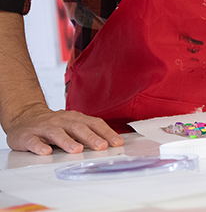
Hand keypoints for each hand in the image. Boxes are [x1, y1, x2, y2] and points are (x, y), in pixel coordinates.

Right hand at [4, 102, 122, 155]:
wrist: (25, 116)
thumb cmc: (54, 123)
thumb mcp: (73, 124)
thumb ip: (89, 132)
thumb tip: (110, 144)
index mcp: (75, 118)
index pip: (94, 123)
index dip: (106, 132)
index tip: (117, 142)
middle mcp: (61, 121)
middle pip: (78, 127)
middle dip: (91, 137)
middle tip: (101, 146)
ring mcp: (44, 128)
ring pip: (57, 133)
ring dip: (68, 142)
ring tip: (77, 150)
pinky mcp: (28, 136)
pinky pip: (34, 141)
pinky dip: (40, 146)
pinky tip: (46, 152)